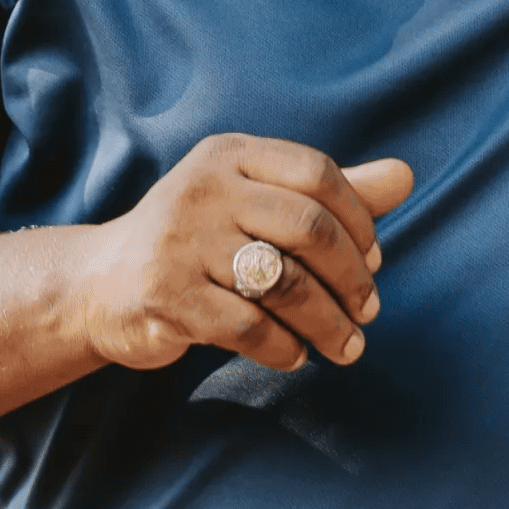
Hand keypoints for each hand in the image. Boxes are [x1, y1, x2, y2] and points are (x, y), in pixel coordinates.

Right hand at [82, 133, 413, 373]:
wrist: (102, 283)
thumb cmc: (199, 239)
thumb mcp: (257, 202)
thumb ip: (329, 193)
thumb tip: (406, 176)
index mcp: (231, 154)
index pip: (317, 174)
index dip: (360, 220)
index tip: (375, 261)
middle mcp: (203, 187)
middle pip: (307, 227)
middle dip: (351, 277)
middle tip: (369, 311)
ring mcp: (180, 240)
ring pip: (283, 282)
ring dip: (328, 322)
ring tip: (346, 346)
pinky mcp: (165, 294)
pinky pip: (248, 326)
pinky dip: (284, 347)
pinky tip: (295, 355)